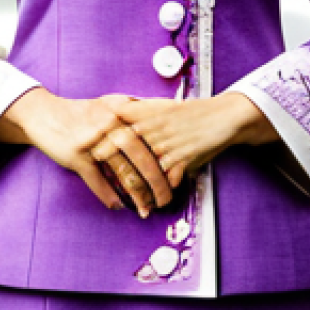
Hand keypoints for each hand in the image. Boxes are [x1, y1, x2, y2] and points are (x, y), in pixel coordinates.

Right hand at [0, 88, 173, 216]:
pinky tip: (118, 205)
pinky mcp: (76, 156)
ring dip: (137, 195)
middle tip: (166, 199)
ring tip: (146, 209)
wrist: (42, 112)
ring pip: (123, 172)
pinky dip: (108, 196)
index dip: (166, 158)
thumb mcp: (109, 102)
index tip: (177, 175)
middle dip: (157, 183)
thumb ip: (134, 107)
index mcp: (121, 110)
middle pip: (141, 157)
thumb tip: (165, 110)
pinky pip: (97, 180)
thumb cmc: (79, 112)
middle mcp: (108, 123)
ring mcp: (92, 140)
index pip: (152, 136)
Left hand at [96, 93, 278, 188]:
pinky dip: (160, 194)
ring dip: (135, 187)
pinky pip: (166, 181)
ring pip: (143, 169)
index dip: (100, 136)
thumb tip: (116, 112)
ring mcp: (167, 145)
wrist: (223, 116)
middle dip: (109, 162)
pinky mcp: (182, 159)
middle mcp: (154, 129)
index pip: (115, 124)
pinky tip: (155, 203)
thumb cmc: (192, 112)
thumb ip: (139, 111)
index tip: (87, 147)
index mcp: (147, 114)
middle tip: (97, 172)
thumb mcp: (162, 106)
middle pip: (123, 149)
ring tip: (127, 197)